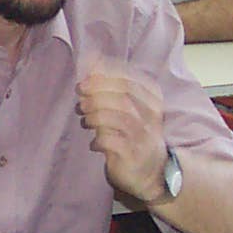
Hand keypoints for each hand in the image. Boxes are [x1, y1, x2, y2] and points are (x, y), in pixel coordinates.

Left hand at [77, 66, 170, 202]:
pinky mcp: (133, 154)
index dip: (103, 76)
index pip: (129, 79)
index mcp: (153, 99)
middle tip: (80, 99)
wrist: (152, 173)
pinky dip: (97, 140)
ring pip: (117, 116)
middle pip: (122, 96)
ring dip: (94, 116)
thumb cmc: (135, 135)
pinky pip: (111, 141)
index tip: (84, 80)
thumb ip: (111, 85)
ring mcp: (144, 135)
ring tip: (85, 120)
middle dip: (96, 94)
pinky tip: (94, 143)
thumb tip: (90, 58)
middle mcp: (152, 115)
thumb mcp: (128, 108)